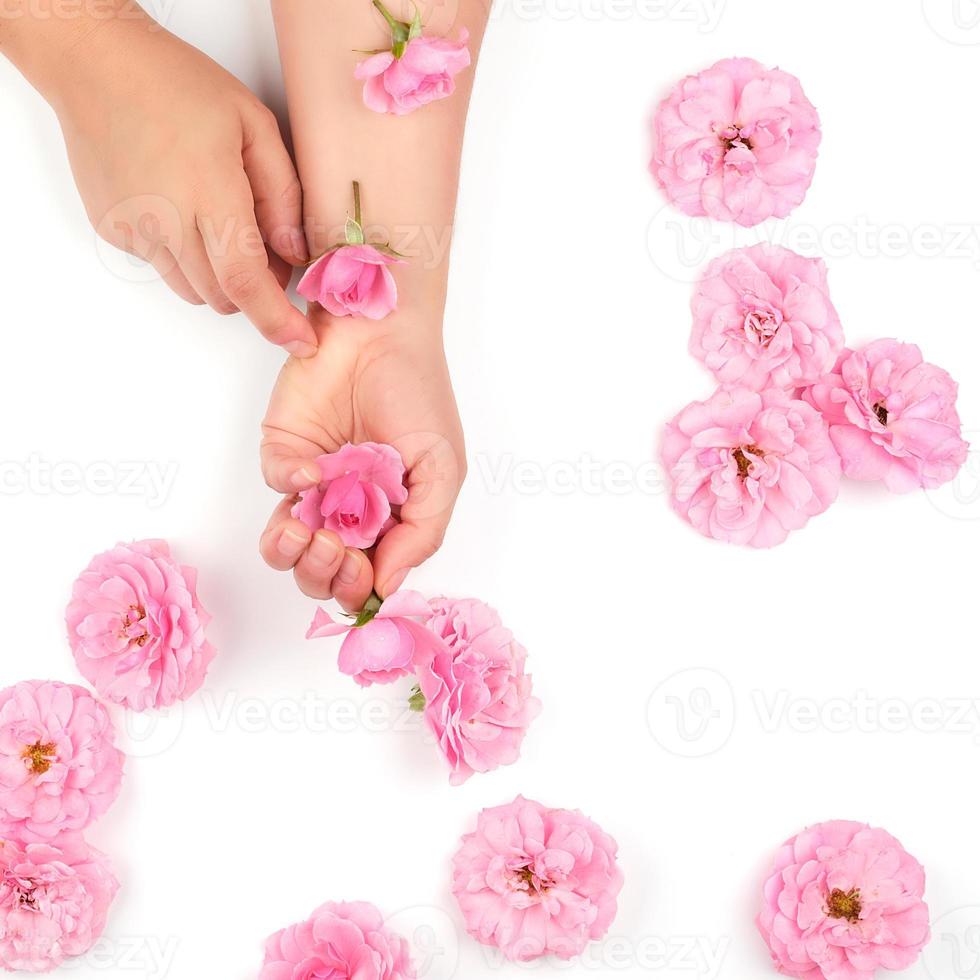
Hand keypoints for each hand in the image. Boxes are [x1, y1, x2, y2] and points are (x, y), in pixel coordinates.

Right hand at [51, 16, 317, 355]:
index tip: (301, 342)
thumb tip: (295, 254)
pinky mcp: (113, 232)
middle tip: (269, 247)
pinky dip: (184, 254)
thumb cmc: (179, 85)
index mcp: (209, 192)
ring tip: (220, 220)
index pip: (246, 282)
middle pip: (223, 297)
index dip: (277, 320)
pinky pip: (162, 267)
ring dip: (218, 276)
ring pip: (193, 290)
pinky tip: (181, 205)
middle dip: (255, 290)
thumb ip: (283, 196)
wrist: (96, 65)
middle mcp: (166, 221)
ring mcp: (134, 230)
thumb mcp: (254, 125)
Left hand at [259, 310, 465, 610]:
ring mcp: (314, 483)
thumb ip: (421, 533)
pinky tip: (315, 469)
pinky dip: (291, 485)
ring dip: (293, 554)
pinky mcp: (284, 450)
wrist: (384, 332)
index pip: (363, 577)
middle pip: (318, 573)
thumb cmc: (420, 395)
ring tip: (311, 533)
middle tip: (336, 551)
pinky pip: (275, 485)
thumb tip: (387, 589)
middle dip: (323, 576)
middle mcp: (347, 509)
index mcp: (387, 520)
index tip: (362, 573)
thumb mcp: (442, 471)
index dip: (356, 588)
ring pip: (283, 546)